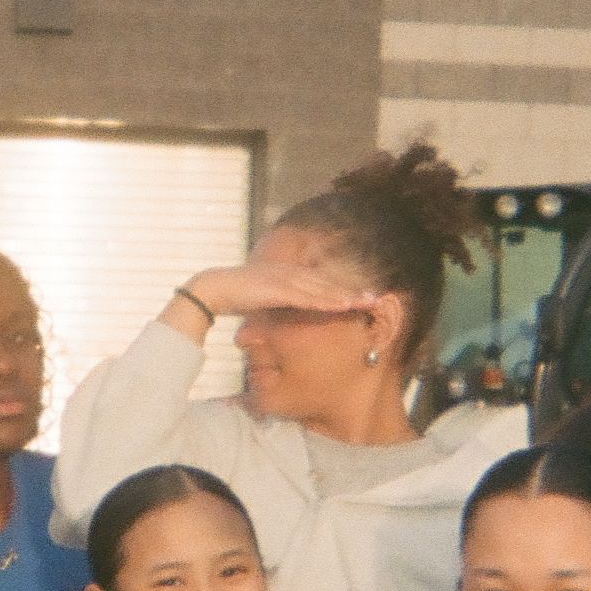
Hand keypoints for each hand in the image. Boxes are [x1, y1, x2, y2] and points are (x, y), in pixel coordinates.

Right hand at [175, 264, 375, 325]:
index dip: (343, 290)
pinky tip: (342, 305)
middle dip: (353, 291)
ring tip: (367, 302)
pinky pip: (308, 296)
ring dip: (346, 296)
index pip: (321, 283)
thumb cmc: (236, 298)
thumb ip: (279, 305)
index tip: (362, 298)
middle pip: (328, 284)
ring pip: (323, 289)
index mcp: (289, 276)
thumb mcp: (265, 302)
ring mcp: (285, 279)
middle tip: (377, 299)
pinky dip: (327, 301)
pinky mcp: (278, 288)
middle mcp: (291, 273)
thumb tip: (288, 317)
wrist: (213, 289)